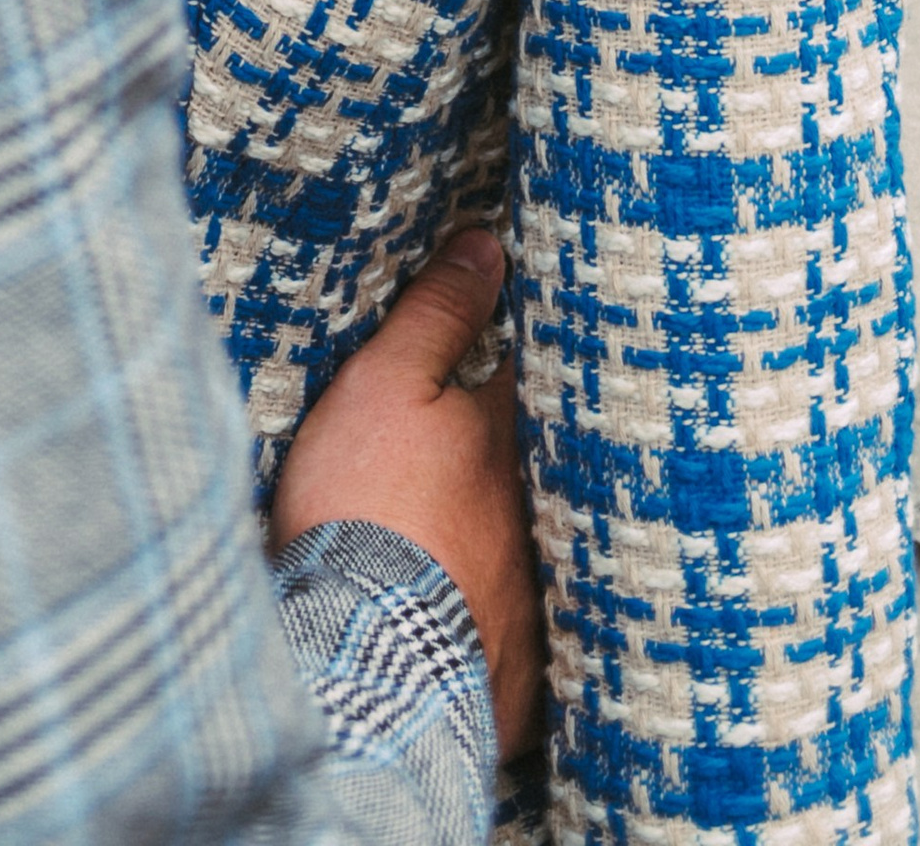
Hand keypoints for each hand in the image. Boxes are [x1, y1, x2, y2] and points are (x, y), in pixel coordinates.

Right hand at [268, 230, 545, 757]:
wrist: (372, 660)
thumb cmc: (369, 508)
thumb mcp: (386, 386)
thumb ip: (437, 315)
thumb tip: (487, 244)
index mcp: (508, 441)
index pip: (543, 379)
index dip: (540, 354)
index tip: (545, 336)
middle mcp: (537, 516)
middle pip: (549, 471)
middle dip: (541, 455)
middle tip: (526, 444)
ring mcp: (534, 600)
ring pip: (541, 553)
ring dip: (528, 539)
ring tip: (514, 532)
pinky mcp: (518, 675)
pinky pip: (526, 639)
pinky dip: (513, 624)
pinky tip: (503, 627)